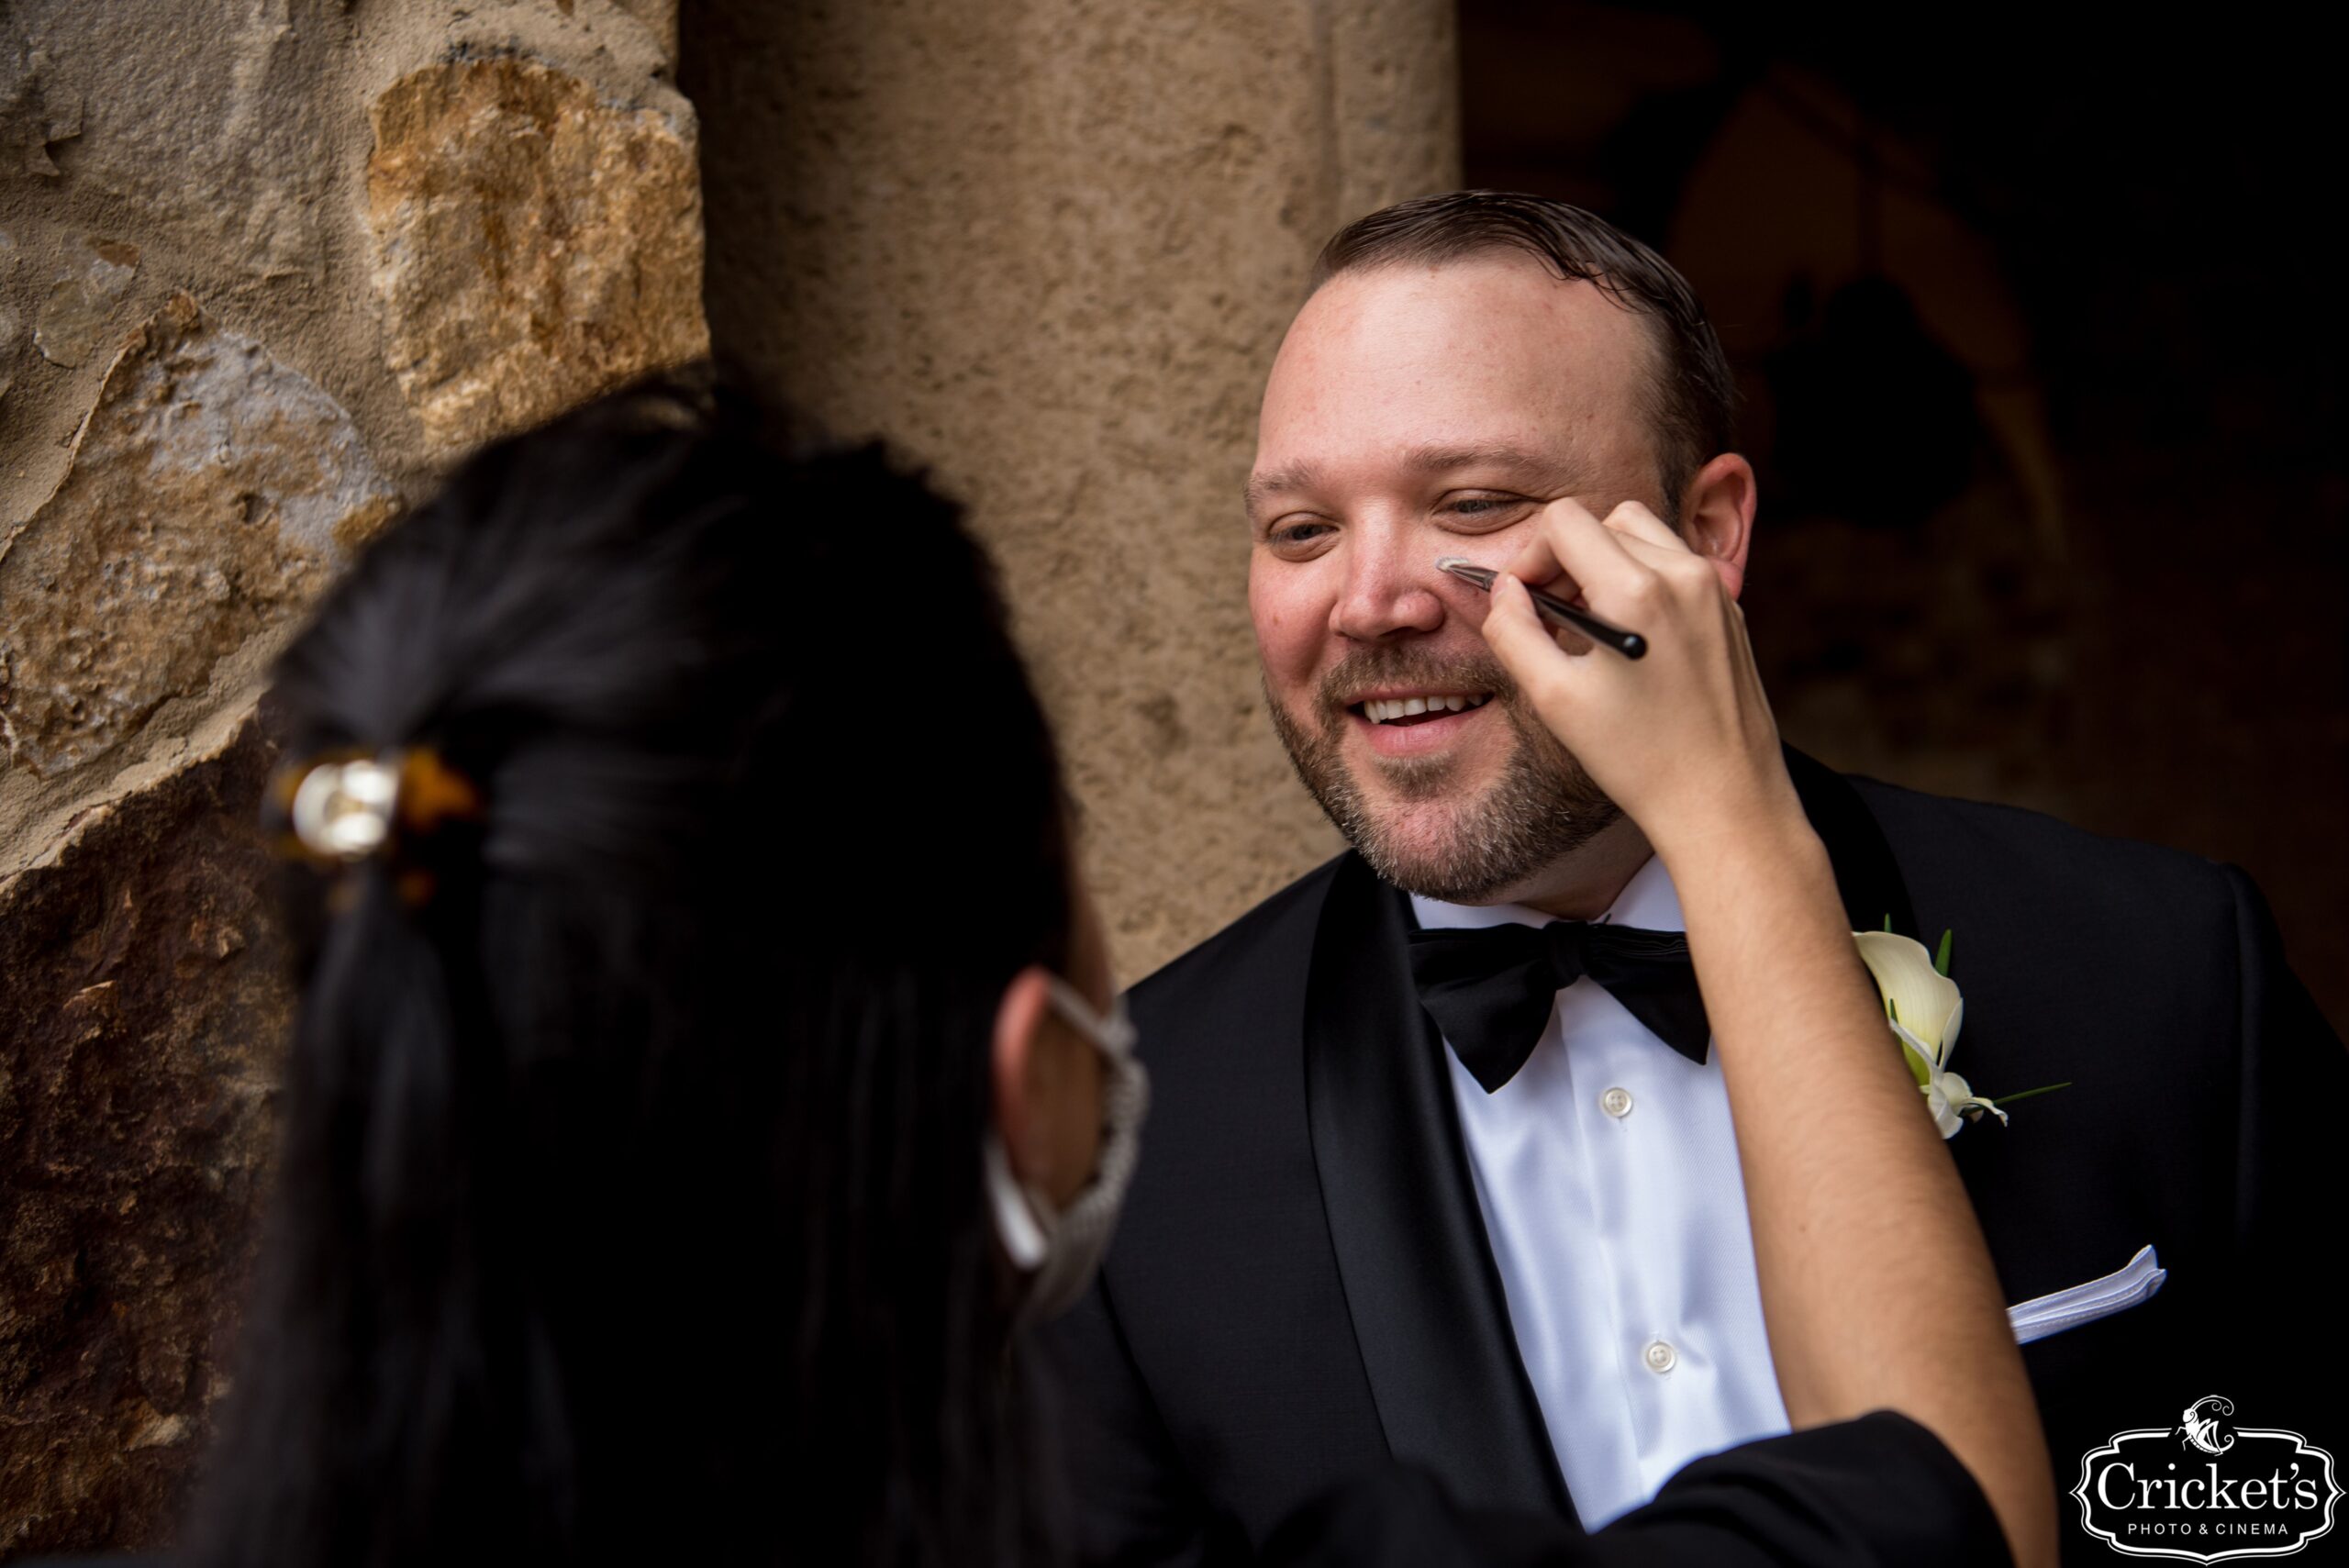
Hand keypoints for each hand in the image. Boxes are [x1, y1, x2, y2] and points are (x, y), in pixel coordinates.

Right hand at [1476, 497, 1800, 858]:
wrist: (1723, 799)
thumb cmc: (1638, 757)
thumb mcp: (1554, 698)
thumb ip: (1513, 631)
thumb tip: (1504, 591)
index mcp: (1637, 590)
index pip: (1565, 522)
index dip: (1529, 556)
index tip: (1522, 599)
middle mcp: (1683, 575)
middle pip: (1603, 521)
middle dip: (1565, 558)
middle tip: (1551, 615)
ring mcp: (1714, 589)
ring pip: (1642, 534)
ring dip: (1604, 563)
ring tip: (1589, 624)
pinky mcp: (1730, 610)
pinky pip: (1676, 566)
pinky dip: (1641, 581)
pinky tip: (1630, 639)